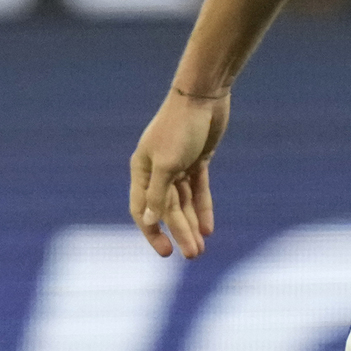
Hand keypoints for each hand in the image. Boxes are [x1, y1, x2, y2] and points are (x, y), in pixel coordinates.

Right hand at [129, 88, 227, 257]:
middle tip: (193, 255)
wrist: (203, 96)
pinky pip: (198, 190)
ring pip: (183, 203)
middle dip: (179, 233)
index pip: (142, 210)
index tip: (166, 253)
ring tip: (201, 248)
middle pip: (166, 209)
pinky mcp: (197, 160)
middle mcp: (157, 170)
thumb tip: (148, 220)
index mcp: (142, 169)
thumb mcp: (167, 163)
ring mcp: (177, 165)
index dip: (152, 232)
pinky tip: (208, 228)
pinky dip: (202, 208)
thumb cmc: (180, 127)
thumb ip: (158, 193)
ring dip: (191, 225)